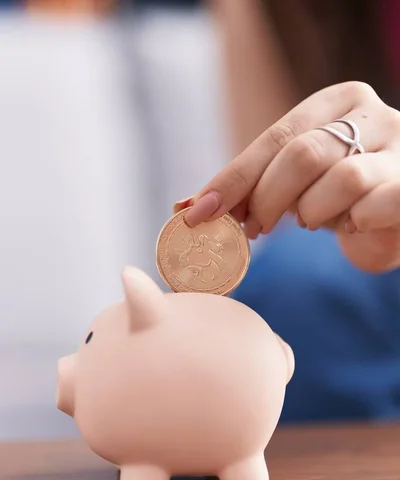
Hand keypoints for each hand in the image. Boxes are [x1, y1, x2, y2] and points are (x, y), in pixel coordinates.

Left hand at [181, 82, 399, 272]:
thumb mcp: (293, 184)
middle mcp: (372, 115)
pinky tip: (354, 225)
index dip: (233, 178)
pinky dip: (354, 223)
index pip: (275, 138)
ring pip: (340, 180)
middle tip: (254, 229)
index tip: (196, 212)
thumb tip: (186, 206)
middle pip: (302, 154)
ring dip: (314, 213)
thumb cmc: (338, 199)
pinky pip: (373, 206)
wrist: (395, 219)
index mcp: (336, 103)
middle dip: (267, 200)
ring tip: (314, 220)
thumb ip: (250, 188)